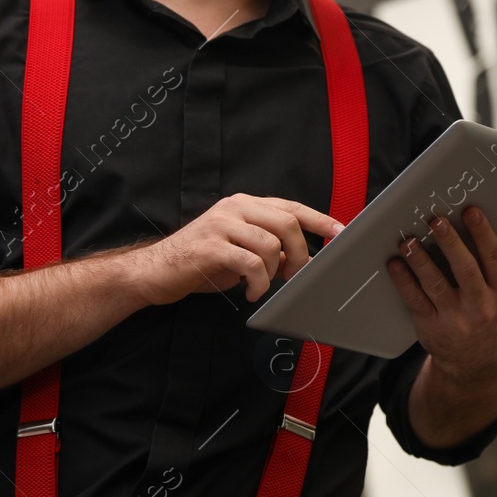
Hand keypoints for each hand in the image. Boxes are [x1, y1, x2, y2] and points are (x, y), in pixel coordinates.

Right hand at [134, 194, 344, 304]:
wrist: (155, 271)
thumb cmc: (200, 262)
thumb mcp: (240, 251)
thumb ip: (270, 249)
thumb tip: (303, 260)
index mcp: (245, 205)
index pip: (292, 207)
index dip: (320, 220)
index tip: (340, 233)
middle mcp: (235, 208)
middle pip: (287, 223)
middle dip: (300, 253)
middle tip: (295, 275)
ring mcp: (222, 225)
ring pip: (272, 244)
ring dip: (274, 272)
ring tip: (262, 286)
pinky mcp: (211, 247)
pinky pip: (251, 263)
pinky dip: (258, 282)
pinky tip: (250, 291)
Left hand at [386, 205, 496, 380]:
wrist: (475, 359)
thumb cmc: (491, 310)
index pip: (494, 258)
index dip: (483, 233)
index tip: (471, 211)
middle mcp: (481, 306)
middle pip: (465, 270)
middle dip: (450, 243)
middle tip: (436, 221)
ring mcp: (455, 318)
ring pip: (436, 285)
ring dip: (421, 261)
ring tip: (409, 240)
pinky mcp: (431, 326)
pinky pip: (415, 301)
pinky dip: (403, 281)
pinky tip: (395, 264)